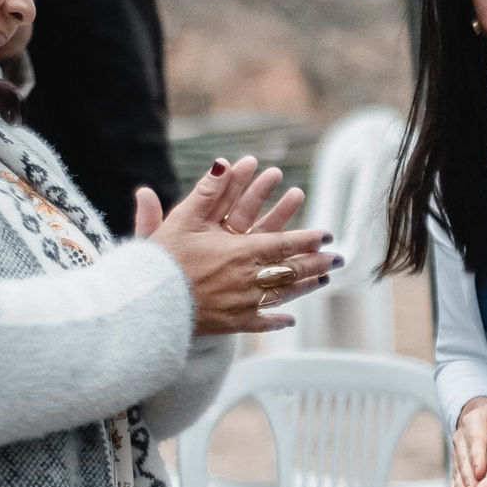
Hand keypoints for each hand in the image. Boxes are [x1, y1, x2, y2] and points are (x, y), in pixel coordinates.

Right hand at [133, 156, 336, 333]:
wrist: (149, 305)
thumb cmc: (163, 260)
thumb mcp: (182, 220)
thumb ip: (206, 192)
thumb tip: (223, 162)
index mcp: (242, 252)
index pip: (285, 243)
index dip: (308, 239)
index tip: (327, 236)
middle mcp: (250, 279)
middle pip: (292, 270)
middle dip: (317, 262)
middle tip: (338, 259)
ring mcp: (244, 304)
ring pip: (283, 295)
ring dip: (305, 286)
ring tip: (322, 280)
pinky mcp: (233, 324)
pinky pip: (262, 322)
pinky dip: (277, 320)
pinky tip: (289, 318)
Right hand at [447, 394, 486, 486]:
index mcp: (474, 421)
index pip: (476, 440)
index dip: (478, 457)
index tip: (483, 473)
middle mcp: (461, 435)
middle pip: (464, 458)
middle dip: (469, 477)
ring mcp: (457, 449)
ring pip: (458, 469)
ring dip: (460, 486)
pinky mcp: (457, 461)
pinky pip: (455, 476)